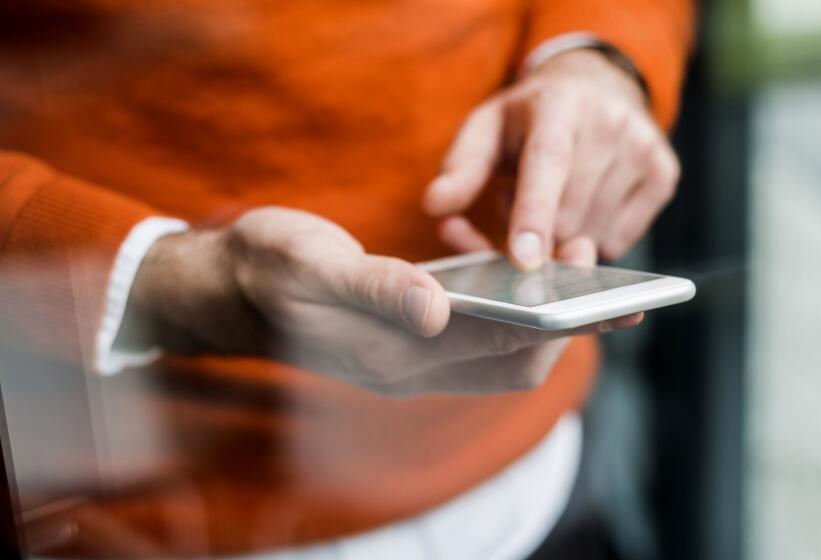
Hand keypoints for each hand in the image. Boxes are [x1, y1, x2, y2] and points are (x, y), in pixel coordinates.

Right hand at [122, 207, 640, 395]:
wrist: (230, 287)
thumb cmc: (268, 266)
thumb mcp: (312, 263)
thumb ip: (374, 288)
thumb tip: (437, 310)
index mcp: (390, 354)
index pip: (494, 349)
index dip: (548, 319)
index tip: (586, 276)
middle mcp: (409, 369)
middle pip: (512, 363)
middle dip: (561, 321)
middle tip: (587, 258)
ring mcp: (409, 361)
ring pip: (499, 355)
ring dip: (541, 318)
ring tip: (569, 263)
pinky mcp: (406, 342)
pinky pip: (476, 340)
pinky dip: (508, 313)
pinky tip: (516, 273)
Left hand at [423, 49, 679, 266]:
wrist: (597, 88)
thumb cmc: (530, 119)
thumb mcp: (487, 128)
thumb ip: (460, 168)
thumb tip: (435, 207)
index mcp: (560, 103)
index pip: (548, 164)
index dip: (534, 215)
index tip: (525, 261)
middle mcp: (610, 121)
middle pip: (568, 214)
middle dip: (537, 233)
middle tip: (522, 204)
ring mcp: (645, 147)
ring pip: (593, 233)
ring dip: (563, 235)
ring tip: (556, 197)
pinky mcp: (665, 174)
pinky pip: (620, 240)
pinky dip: (593, 237)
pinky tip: (584, 205)